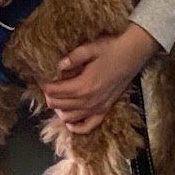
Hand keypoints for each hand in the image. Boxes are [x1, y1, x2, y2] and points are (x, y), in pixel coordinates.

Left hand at [40, 23, 160, 134]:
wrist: (134, 54)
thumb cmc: (112, 48)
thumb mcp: (90, 48)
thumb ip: (72, 58)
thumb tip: (57, 65)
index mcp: (83, 85)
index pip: (54, 91)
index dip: (44, 85)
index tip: (40, 77)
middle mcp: (89, 100)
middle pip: (58, 105)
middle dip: (49, 96)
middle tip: (47, 85)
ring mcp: (98, 107)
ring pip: (69, 117)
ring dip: (59, 109)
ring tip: (57, 97)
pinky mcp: (105, 110)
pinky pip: (88, 126)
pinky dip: (76, 126)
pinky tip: (70, 121)